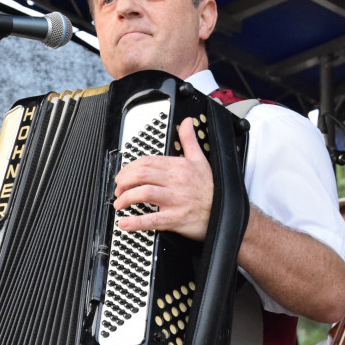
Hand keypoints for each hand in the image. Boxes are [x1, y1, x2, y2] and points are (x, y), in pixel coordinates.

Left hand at [112, 118, 212, 240]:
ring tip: (119, 203)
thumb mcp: (201, 160)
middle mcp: (176, 181)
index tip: (123, 175)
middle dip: (124, 181)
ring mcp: (176, 200)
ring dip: (126, 198)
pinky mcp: (176, 218)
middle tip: (118, 188)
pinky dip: (136, 222)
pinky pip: (153, 220)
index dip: (130, 168)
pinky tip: (124, 223)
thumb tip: (186, 122)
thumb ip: (190, 140)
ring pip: (144, 193)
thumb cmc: (211, 189)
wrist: (226, 214)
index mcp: (179, 167)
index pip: (147, 162)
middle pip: (142, 175)